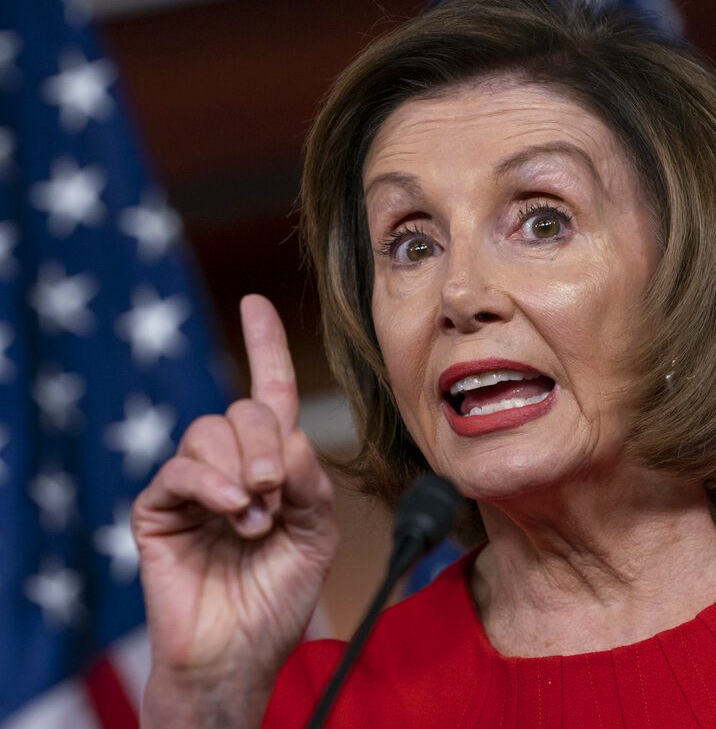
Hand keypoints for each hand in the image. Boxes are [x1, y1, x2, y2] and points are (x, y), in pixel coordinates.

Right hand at [132, 294, 337, 726]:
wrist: (241, 651)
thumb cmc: (279, 596)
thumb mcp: (317, 536)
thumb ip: (311, 484)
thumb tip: (288, 438)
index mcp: (271, 466)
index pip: (267, 393)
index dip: (264, 347)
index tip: (255, 304)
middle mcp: (231, 466)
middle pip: (243, 410)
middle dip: (266, 444)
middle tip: (276, 492)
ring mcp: (193, 486)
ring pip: (209, 432)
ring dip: (242, 469)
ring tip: (256, 517)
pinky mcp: (159, 509)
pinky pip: (179, 469)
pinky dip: (210, 483)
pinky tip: (231, 509)